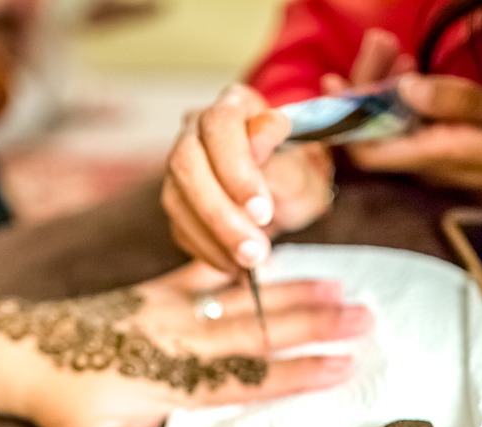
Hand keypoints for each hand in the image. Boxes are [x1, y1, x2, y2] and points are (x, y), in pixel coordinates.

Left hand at [0, 261, 371, 426]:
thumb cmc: (62, 402)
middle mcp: (179, 338)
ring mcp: (170, 307)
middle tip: (366, 318)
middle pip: (259, 331)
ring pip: (243, 298)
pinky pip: (204, 268)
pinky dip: (239, 260)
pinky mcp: (156, 289)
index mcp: (172, 379)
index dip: (298, 372)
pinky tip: (273, 249)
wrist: (18, 349)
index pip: (247, 377)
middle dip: (316, 327)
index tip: (345, 366)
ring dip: (294, 292)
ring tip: (341, 286)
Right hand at [162, 84, 335, 271]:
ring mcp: (181, 165)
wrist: (289, 194)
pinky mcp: (177, 200)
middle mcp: (197, 129)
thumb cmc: (298, 173)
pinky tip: (234, 265)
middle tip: (254, 250)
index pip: (220, 126)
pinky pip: (178, 226)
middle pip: (187, 163)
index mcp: (233, 106)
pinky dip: (206, 250)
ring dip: (213, 237)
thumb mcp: (304, 167)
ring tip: (250, 263)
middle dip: (220, 213)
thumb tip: (262, 133)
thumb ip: (280, 155)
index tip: (262, 211)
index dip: (236, 170)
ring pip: (176, 198)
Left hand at [325, 30, 481, 239]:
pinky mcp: (436, 156)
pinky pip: (405, 128)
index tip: (336, 81)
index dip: (343, 121)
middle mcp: (419, 166)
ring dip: (383, 87)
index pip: (364, 151)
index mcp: (430, 157)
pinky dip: (400, 99)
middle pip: (371, 132)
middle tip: (379, 43)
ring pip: (387, 127)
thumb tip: (406, 86)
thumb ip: (454, 100)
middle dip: (367, 85)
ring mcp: (426, 163)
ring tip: (394, 51)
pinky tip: (410, 74)